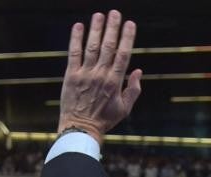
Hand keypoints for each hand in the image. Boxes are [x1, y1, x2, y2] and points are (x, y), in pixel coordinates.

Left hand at [57, 10, 142, 142]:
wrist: (80, 128)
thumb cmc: (104, 119)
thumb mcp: (124, 108)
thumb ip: (133, 89)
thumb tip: (138, 71)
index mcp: (115, 82)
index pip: (123, 54)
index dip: (127, 37)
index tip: (130, 24)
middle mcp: (100, 75)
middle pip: (108, 46)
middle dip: (112, 28)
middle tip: (115, 13)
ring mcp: (85, 74)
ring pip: (91, 47)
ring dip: (95, 29)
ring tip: (99, 15)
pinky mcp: (71, 76)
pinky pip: (74, 54)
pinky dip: (75, 39)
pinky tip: (78, 26)